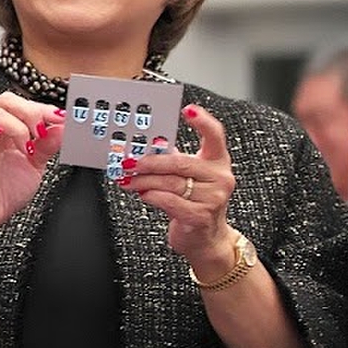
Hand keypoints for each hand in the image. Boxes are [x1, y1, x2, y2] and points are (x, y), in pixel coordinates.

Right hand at [0, 93, 65, 237]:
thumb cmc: (8, 190)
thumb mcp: (36, 166)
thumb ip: (48, 146)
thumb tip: (63, 128)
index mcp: (15, 132)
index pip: (27, 106)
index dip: (44, 108)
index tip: (60, 117)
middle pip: (8, 101)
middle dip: (29, 111)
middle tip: (40, 130)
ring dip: (15, 126)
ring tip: (25, 147)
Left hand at [124, 103, 237, 269]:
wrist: (206, 238)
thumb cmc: (194, 201)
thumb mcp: (189, 176)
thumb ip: (173, 159)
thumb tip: (148, 146)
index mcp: (218, 162)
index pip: (215, 136)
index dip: (202, 121)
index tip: (187, 109)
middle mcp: (220, 178)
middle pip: (179, 162)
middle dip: (149, 162)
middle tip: (128, 162)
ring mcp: (213, 198)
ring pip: (170, 183)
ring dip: (143, 180)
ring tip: (127, 179)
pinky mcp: (200, 216)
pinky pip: (168, 201)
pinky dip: (151, 196)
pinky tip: (142, 193)